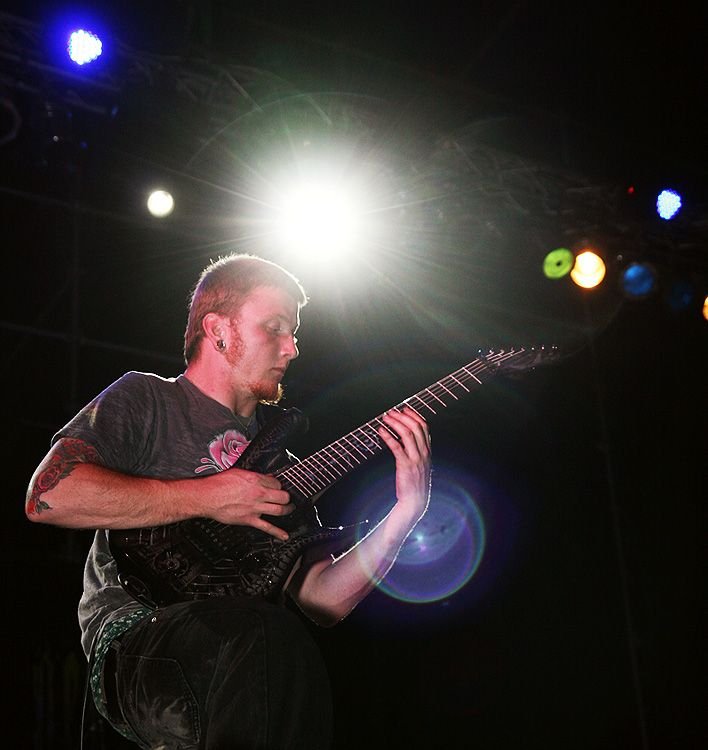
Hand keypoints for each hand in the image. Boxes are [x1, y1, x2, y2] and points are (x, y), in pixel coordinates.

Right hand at [207, 468, 293, 539]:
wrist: (207, 497)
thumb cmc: (218, 484)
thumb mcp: (238, 473)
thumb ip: (253, 476)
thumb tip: (264, 477)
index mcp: (255, 480)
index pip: (276, 482)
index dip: (278, 484)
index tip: (278, 487)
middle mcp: (258, 494)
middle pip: (282, 496)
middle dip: (287, 497)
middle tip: (288, 498)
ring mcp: (254, 508)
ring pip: (279, 510)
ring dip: (287, 510)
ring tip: (289, 509)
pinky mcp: (249, 519)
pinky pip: (266, 527)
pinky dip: (277, 532)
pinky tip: (284, 535)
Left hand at [378, 406, 431, 521]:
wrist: (416, 501)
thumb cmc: (415, 483)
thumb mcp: (420, 464)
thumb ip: (417, 450)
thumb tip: (404, 436)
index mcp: (428, 451)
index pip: (424, 427)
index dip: (414, 416)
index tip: (404, 409)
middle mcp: (424, 452)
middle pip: (415, 427)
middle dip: (402, 416)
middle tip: (391, 412)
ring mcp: (416, 459)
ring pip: (407, 434)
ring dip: (395, 423)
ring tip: (385, 418)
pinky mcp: (405, 465)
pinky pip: (396, 446)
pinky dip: (388, 437)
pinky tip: (381, 431)